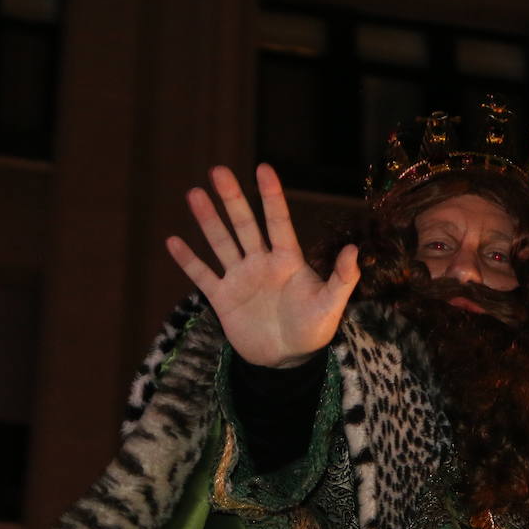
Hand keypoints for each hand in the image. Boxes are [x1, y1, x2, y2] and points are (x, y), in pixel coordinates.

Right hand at [166, 164, 359, 367]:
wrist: (287, 360)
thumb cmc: (313, 330)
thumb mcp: (331, 306)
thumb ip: (342, 278)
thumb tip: (354, 249)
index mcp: (287, 259)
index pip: (278, 221)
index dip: (271, 196)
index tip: (263, 168)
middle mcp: (261, 262)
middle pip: (244, 224)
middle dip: (232, 198)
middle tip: (218, 170)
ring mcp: (240, 278)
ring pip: (221, 242)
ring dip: (207, 220)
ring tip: (194, 194)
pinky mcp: (223, 298)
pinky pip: (202, 275)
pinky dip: (188, 260)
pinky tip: (173, 241)